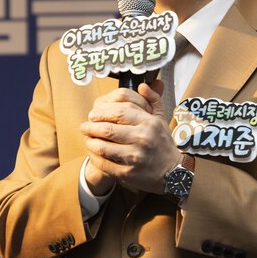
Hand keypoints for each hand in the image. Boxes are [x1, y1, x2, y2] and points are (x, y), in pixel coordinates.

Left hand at [80, 79, 179, 194]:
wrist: (173, 172)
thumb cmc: (162, 143)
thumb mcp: (161, 119)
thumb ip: (152, 100)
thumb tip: (142, 85)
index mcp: (149, 123)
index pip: (120, 112)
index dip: (102, 113)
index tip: (92, 115)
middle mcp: (143, 139)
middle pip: (108, 130)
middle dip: (91, 127)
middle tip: (84, 126)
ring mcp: (135, 157)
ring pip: (103, 148)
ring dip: (90, 142)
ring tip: (87, 139)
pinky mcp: (128, 173)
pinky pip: (104, 164)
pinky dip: (94, 158)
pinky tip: (92, 153)